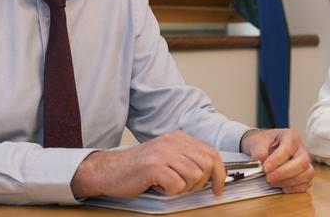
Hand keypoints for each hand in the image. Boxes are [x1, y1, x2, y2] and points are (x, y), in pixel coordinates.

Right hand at [71, 130, 224, 198]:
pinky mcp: (154, 167)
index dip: (219, 173)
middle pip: (206, 165)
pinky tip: (158, 187)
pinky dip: (169, 192)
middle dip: (201, 183)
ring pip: (194, 176)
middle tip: (184, 188)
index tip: (218, 188)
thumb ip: (187, 160)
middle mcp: (174, 142)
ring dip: (183, 188)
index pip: (211, 153)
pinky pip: (177, 185)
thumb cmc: (139, 168)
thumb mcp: (167, 157)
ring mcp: (164, 153)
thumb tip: (212, 175)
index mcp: (179, 138)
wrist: (110, 170)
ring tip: (168, 185)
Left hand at [240, 128, 313, 192]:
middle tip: (268, 178)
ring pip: (307, 174)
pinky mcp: (303, 173)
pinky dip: (295, 188)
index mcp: (291, 136)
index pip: (288, 148)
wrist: (263, 146)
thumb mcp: (256, 141)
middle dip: (285, 173)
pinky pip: (306, 184)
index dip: (277, 160)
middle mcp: (300, 148)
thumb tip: (259, 161)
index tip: (265, 168)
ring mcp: (304, 162)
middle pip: (303, 162)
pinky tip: (282, 187)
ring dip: (290, 182)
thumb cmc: (262, 142)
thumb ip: (258, 151)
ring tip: (273, 183)